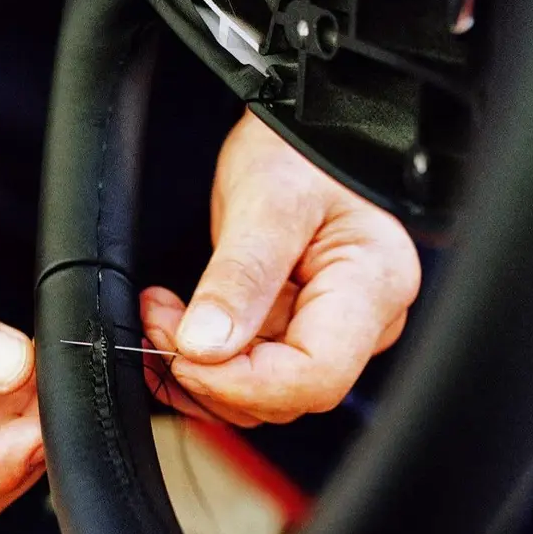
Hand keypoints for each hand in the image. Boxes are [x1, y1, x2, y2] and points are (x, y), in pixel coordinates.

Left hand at [141, 110, 421, 426]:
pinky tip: (175, 326)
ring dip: (200, 370)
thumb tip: (205, 346)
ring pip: (262, 396)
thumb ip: (240, 276)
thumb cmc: (299, 153)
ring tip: (162, 314)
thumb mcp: (266, 201)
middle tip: (160, 318)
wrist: (298, 138)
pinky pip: (249, 375)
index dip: (243, 382)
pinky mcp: (294, 335)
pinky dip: (204, 363)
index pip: (315, 376)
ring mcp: (328, 333)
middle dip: (212, 373)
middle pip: (288, 396)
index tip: (184, 353)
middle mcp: (362, 324)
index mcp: (372, 288)